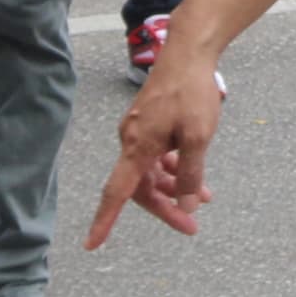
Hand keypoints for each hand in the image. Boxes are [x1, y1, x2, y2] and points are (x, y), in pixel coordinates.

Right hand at [89, 49, 228, 245]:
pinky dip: (174, 168)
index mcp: (137, 146)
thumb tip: (187, 205)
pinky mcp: (149, 124)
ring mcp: (140, 131)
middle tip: (191, 225)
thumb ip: (190, 173)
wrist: (188, 53)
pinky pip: (157, 156)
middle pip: (140, 187)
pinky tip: (195, 174)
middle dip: (165, 207)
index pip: (117, 192)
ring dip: (174, 187)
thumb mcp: (197, 137)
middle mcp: (132, 141)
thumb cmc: (191, 92)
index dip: (104, 220)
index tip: (91, 243)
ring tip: (204, 198)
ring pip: (151, 172)